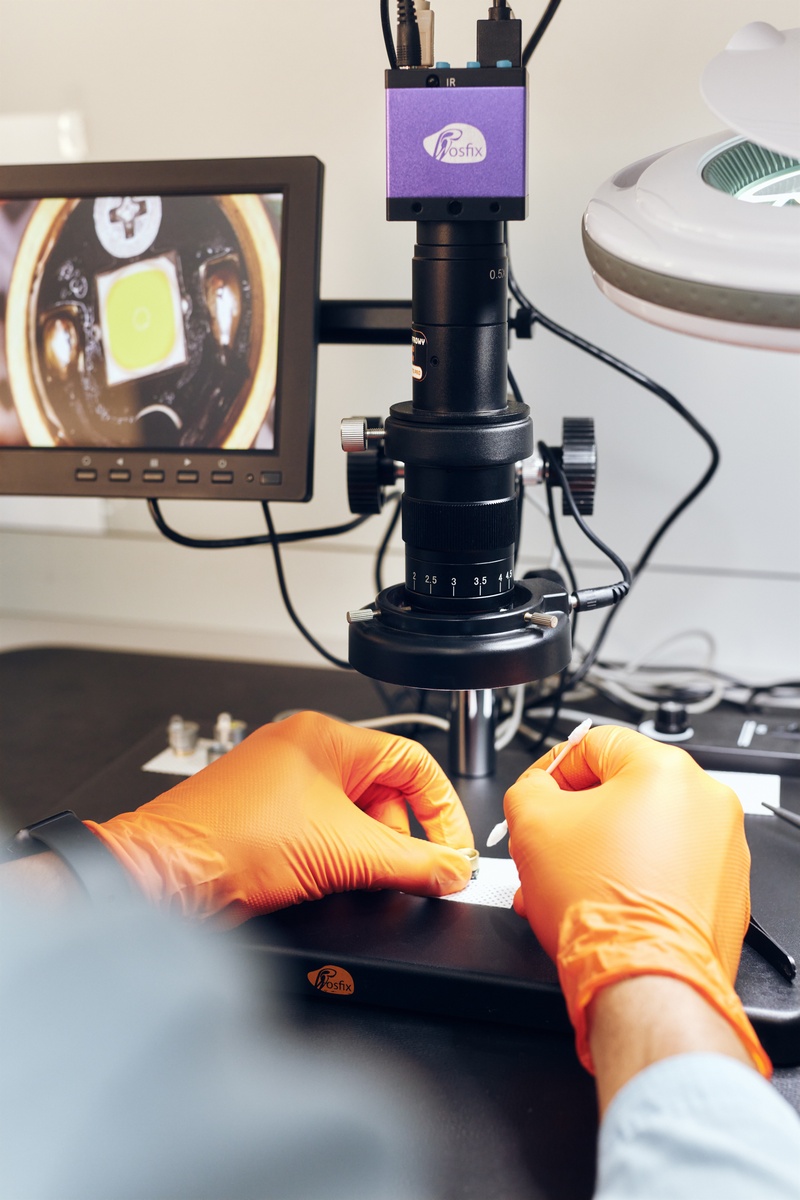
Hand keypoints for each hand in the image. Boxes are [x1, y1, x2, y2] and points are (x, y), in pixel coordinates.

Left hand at [87, 712, 473, 924]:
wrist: (165, 874)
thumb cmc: (229, 840)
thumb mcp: (344, 853)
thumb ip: (412, 864)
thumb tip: (450, 871)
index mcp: (327, 737)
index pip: (414, 763)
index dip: (443, 810)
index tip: (454, 850)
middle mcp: (303, 751)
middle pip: (385, 792)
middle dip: (400, 837)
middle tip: (405, 873)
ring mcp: (281, 783)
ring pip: (353, 816)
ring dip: (365, 850)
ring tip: (352, 875)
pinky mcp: (265, 816)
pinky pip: (322, 830)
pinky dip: (335, 856)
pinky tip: (326, 877)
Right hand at [503, 725, 769, 1075]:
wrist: (642, 980)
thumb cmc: (600, 907)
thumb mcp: (531, 822)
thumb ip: (529, 787)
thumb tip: (536, 789)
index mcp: (665, 769)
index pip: (593, 744)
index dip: (552, 770)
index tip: (537, 797)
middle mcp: (706, 802)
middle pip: (621, 792)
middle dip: (574, 822)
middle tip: (546, 847)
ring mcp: (723, 849)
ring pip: (644, 834)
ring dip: (599, 854)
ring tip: (565, 885)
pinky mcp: (725, 892)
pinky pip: (669, 871)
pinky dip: (634, 881)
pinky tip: (600, 906)